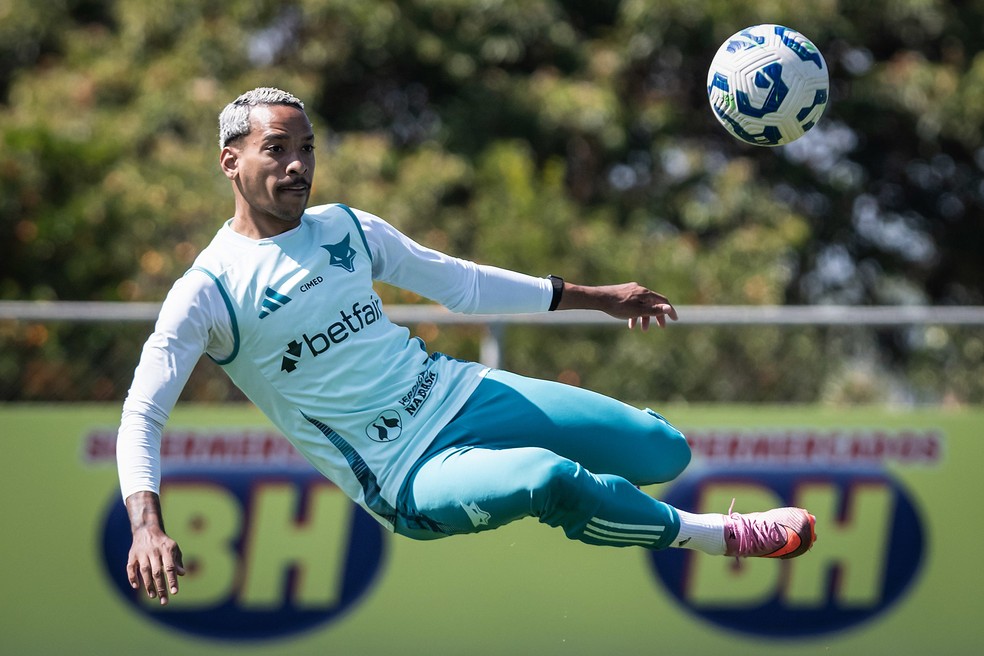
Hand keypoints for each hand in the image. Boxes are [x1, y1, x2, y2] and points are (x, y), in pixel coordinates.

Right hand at [127, 525, 185, 604]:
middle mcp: (154, 552)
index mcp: (167, 549)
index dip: (172, 580)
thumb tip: (182, 574)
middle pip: (157, 572)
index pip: (170, 567)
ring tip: (153, 596)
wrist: (147, 530)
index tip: (175, 592)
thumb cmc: (163, 543)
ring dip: (148, 585)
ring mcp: (142, 554)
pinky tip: (136, 587)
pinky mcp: (132, 555)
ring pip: (144, 571)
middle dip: (161, 588)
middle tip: (164, 601)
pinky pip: (130, 568)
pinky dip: (132, 577)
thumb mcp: (173, 549)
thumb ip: (177, 561)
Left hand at [558, 281, 677, 329]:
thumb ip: (653, 310)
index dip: (670, 311)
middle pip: (653, 302)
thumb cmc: (618, 306)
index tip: (675, 320)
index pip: (663, 301)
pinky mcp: (623, 292)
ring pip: (642, 304)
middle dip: (657, 315)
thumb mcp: (637, 311)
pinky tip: (630, 323)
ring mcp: (631, 290)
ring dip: (644, 317)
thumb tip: (669, 308)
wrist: (598, 298)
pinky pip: (633, 303)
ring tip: (641, 329)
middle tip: (661, 327)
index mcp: (645, 293)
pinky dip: (634, 313)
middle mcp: (640, 289)